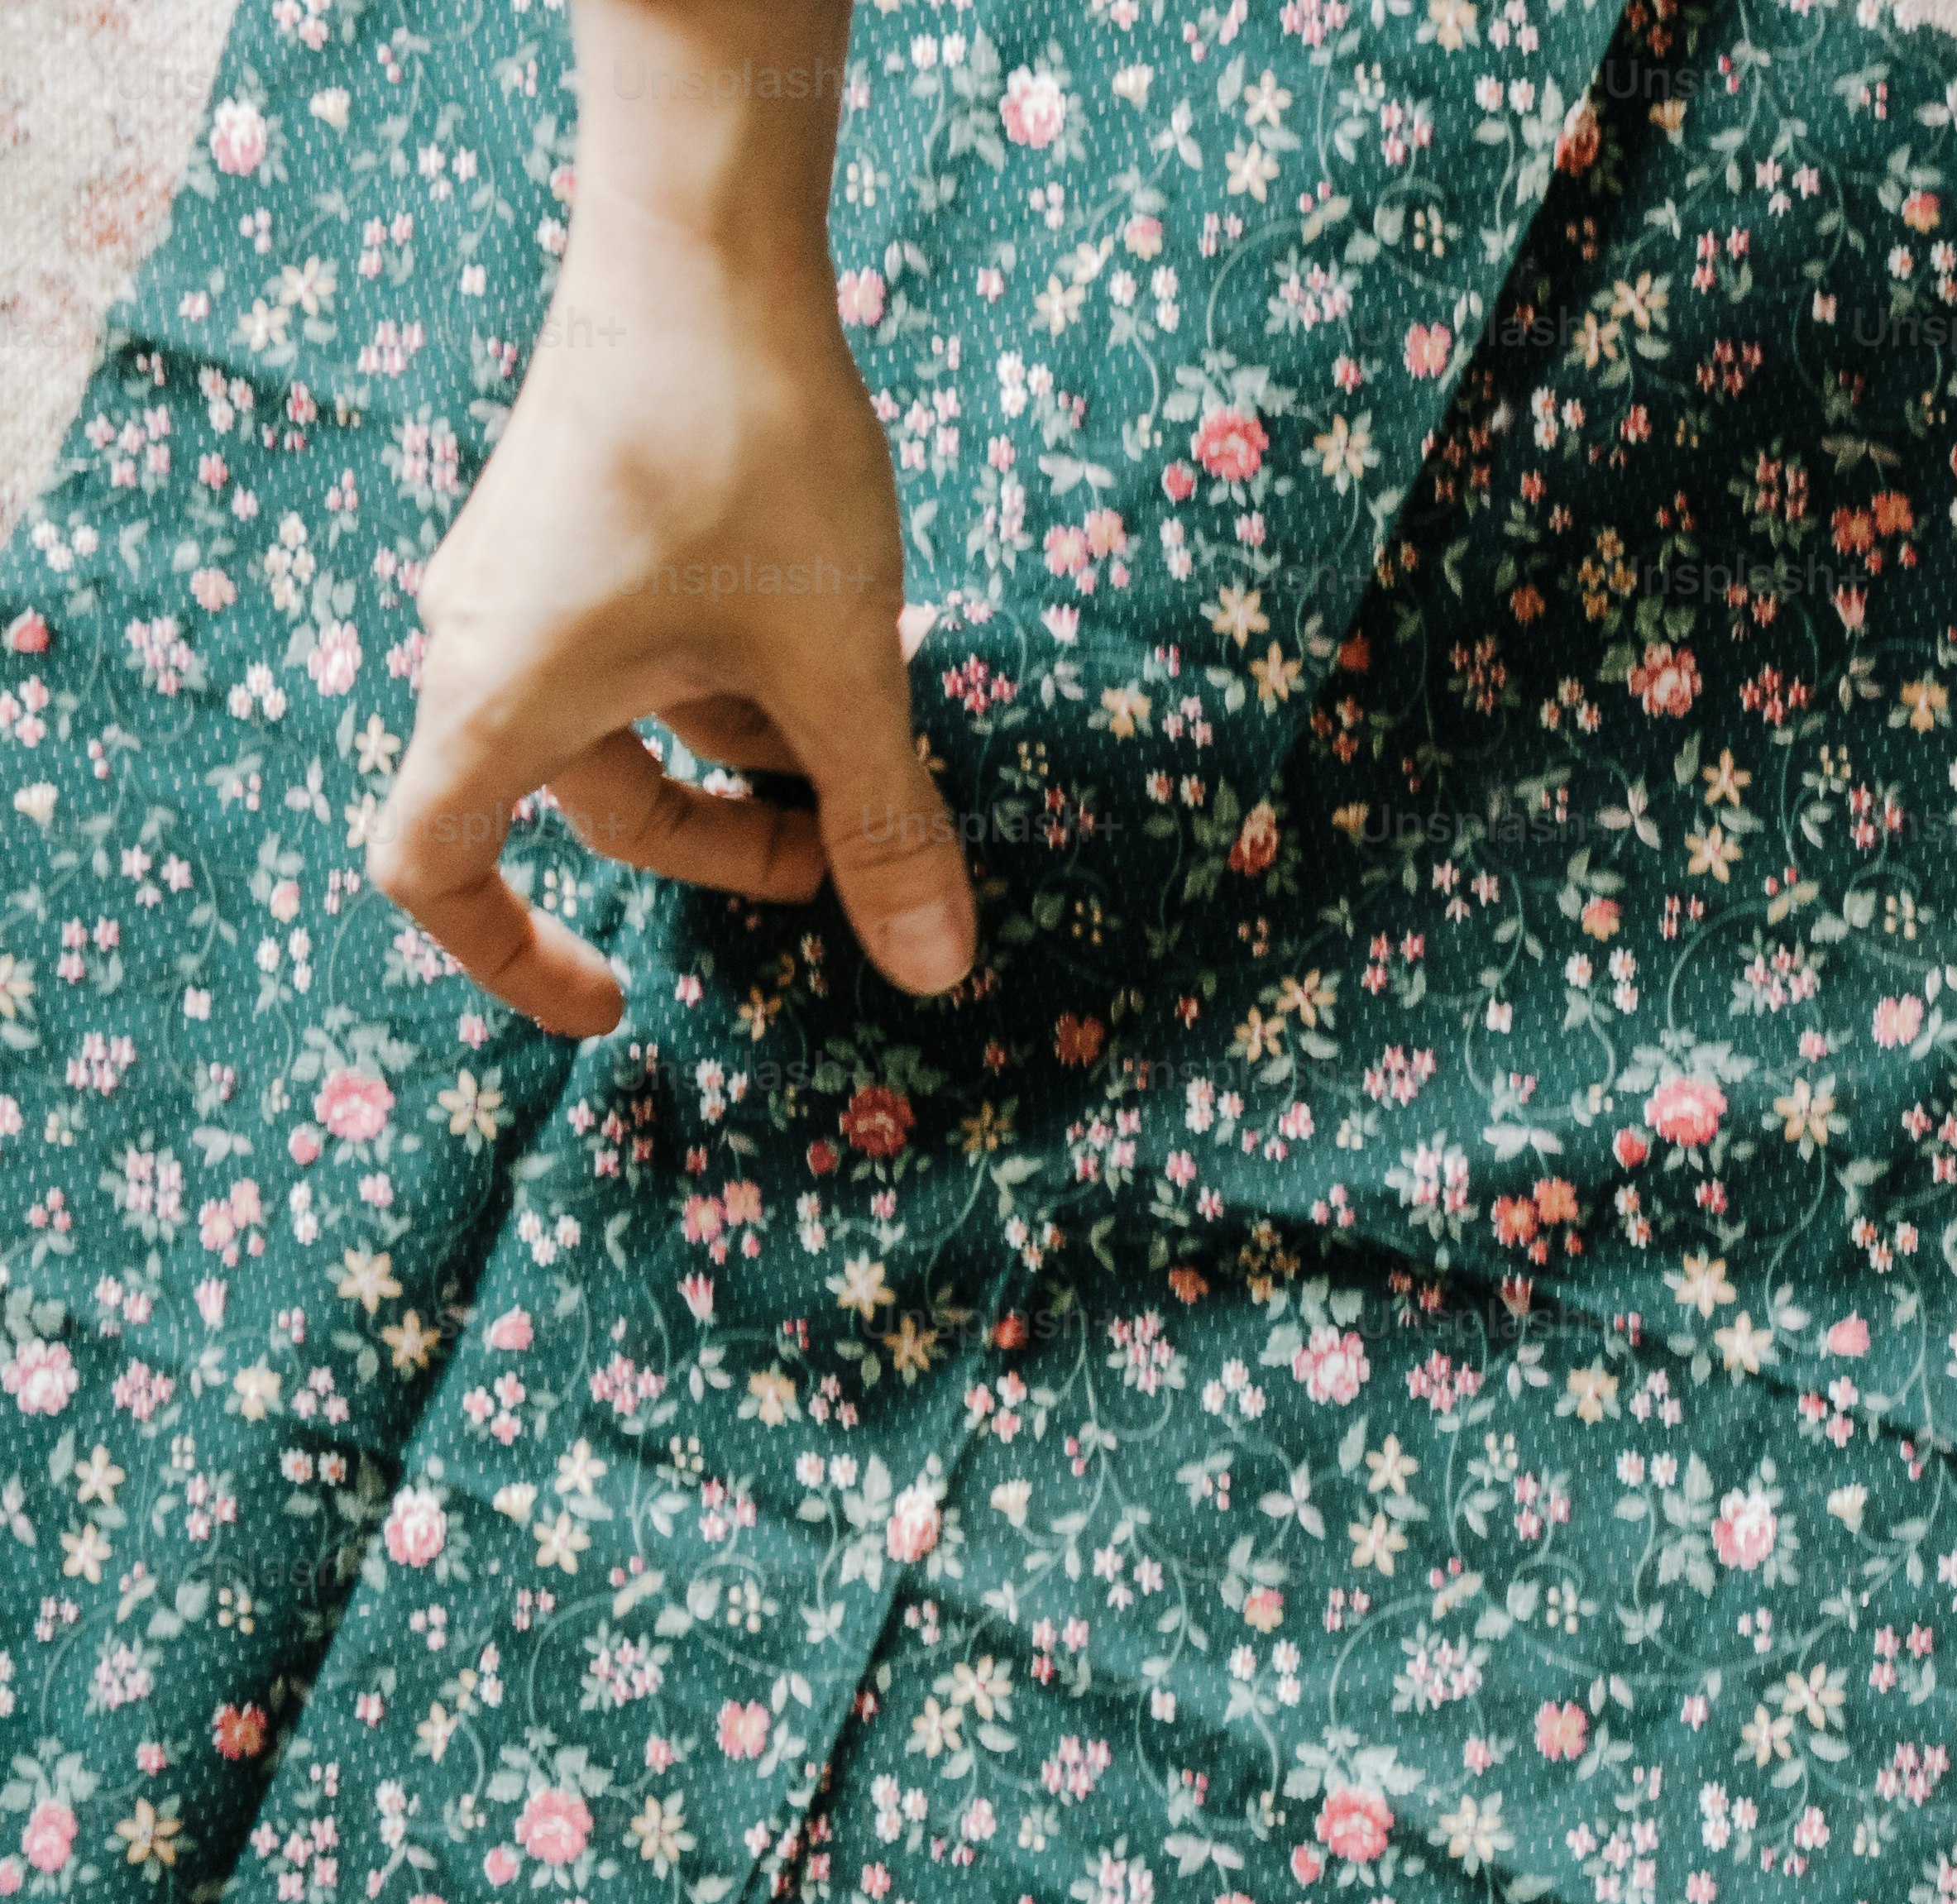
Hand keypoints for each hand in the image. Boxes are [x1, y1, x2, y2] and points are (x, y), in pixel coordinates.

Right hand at [369, 0, 968, 1033]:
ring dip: (757, 755)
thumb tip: (935, 973)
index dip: (510, 961)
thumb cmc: (747, 459)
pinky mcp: (583, 528)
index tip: (613, 1010)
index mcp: (500, 696)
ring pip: (639, 723)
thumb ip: (884, 824)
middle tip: (858, 845)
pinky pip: (648, 651)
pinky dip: (740, 682)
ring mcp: (530, 580)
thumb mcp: (840, 669)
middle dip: (733, 842)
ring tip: (875, 729)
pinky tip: (847, 652)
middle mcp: (484, 640)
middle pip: (596, 805)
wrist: (708, 253)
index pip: (434, 869)